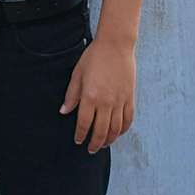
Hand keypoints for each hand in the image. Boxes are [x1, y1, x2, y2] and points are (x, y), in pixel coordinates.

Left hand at [61, 34, 135, 154]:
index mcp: (90, 97)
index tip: (78, 140)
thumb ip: (71, 95)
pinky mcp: (130, 97)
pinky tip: (118, 133)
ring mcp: (119, 101)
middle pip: (100, 131)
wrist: (116, 45)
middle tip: (90, 149)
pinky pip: (128, 119)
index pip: (84, 123)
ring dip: (109, 140)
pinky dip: (123, 129)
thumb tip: (64, 111)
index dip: (80, 135)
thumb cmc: (94, 57)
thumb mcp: (77, 74)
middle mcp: (106, 102)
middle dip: (94, 143)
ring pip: (115, 128)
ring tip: (103, 144)